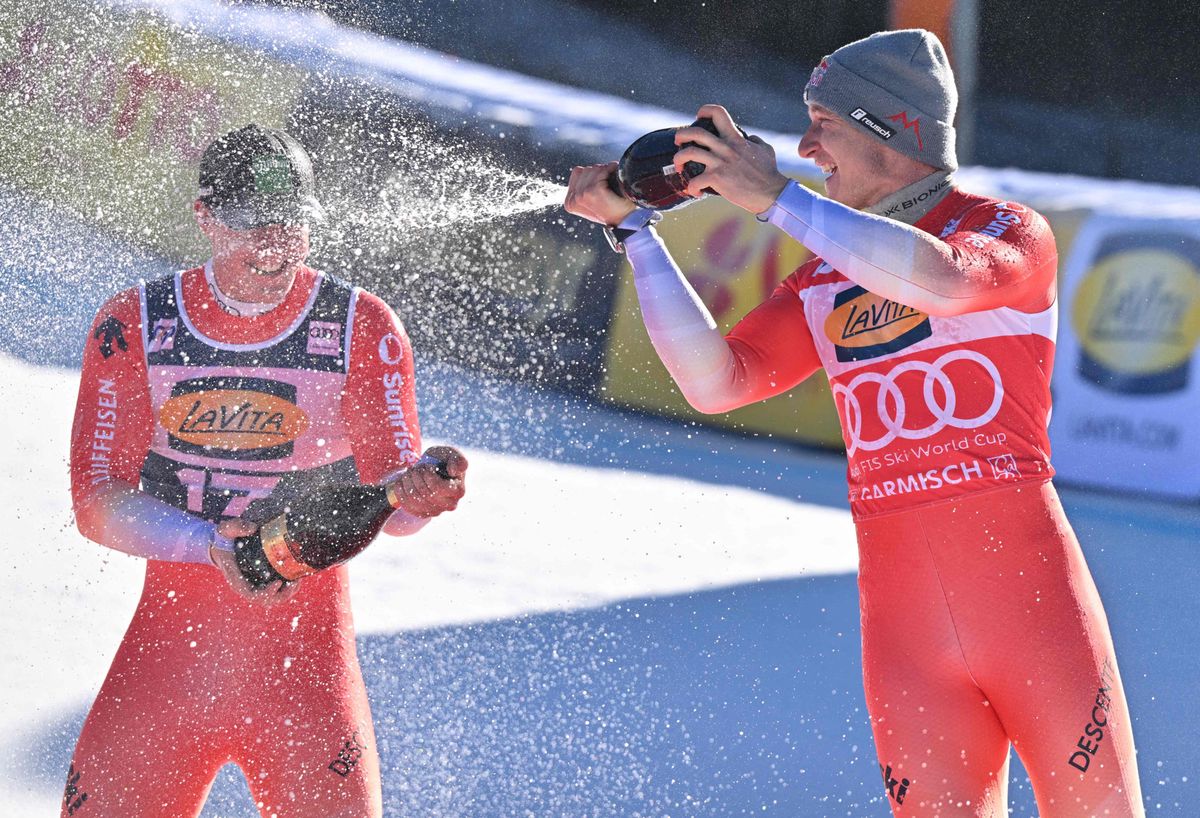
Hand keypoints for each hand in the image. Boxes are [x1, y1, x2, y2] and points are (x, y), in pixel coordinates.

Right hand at [211, 518, 299, 603]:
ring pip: (272, 598)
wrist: (222, 543)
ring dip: (287, 593)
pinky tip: (296, 578)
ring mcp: (254, 584)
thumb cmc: (224, 538)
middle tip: (295, 583)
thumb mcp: (226, 529)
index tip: (279, 582)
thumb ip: (237, 526)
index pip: (252, 594)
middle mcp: (246, 585)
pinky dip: (286, 588)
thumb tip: (253, 528)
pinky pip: (274, 590)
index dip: (266, 593)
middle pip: (265, 600)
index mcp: (236, 579)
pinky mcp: (261, 581)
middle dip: (282, 594)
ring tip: (298, 581)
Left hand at [388, 445, 467, 516]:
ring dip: (408, 482)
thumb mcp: (451, 454)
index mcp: (459, 491)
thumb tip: (454, 471)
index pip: (437, 487)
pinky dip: (401, 491)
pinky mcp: (423, 514)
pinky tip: (402, 482)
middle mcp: (450, 505)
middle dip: (416, 476)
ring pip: (414, 499)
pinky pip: (407, 505)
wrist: (428, 469)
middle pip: (425, 493)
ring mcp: (436, 511)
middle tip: (416, 468)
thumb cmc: (441, 460)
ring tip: (409, 473)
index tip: (427, 465)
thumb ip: (458, 459)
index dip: (427, 474)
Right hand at [564, 162, 636, 226]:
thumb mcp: (593, 203)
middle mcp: (573, 199)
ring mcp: (582, 195)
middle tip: (609, 180)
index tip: (602, 179)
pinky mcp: (593, 192)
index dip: (592, 173)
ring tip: (612, 179)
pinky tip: (615, 176)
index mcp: (570, 202)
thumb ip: (584, 188)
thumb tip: (587, 171)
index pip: (577, 173)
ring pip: (593, 169)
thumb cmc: (613, 212)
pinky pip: (601, 172)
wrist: (626, 221)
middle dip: (599, 172)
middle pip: (585, 170)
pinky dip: (610, 170)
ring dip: (605, 171)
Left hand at [673, 104, 789, 213]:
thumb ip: (754, 141)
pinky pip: (695, 181)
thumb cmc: (768, 174)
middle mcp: (726, 148)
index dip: (705, 111)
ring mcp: (720, 163)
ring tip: (679, 166)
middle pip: (696, 132)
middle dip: (681, 135)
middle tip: (678, 142)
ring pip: (690, 153)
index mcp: (736, 139)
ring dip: (679, 159)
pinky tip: (695, 191)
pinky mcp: (717, 179)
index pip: (718, 113)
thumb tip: (749, 138)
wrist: (770, 193)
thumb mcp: (765, 150)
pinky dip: (691, 187)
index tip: (698, 117)